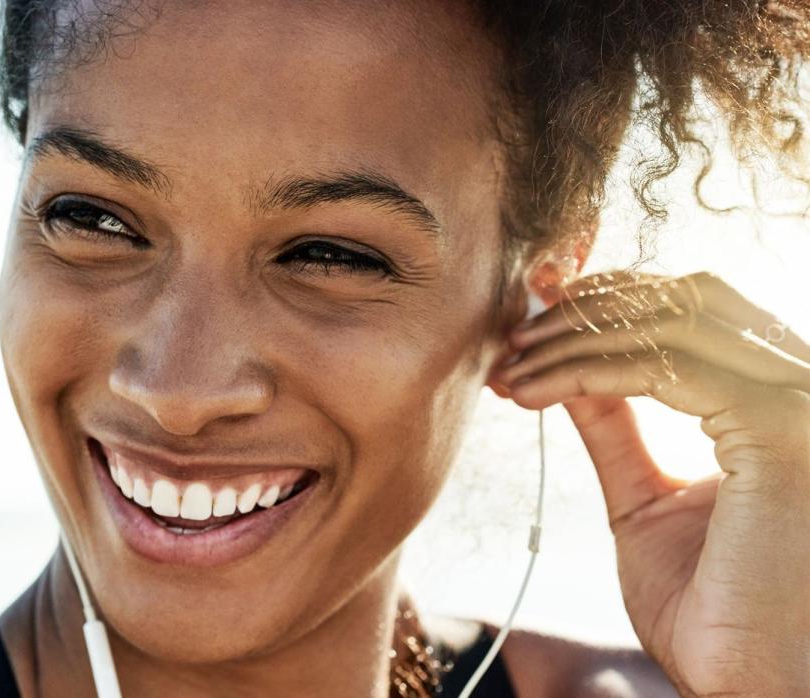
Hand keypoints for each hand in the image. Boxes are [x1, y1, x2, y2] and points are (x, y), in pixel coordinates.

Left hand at [489, 270, 809, 696]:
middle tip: (512, 341)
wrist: (741, 683)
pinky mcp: (779, 427)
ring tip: (512, 370)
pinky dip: (585, 370)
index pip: (697, 309)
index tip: (531, 321)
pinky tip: (534, 392)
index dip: (608, 302)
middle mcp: (801, 388)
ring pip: (667, 322)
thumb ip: (615, 429)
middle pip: (684, 298)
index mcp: (778, 401)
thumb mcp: (644, 500)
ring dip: (571, 339)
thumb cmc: (710, 608)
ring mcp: (799, 401)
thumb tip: (569, 373)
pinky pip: (663, 368)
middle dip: (583, 312)